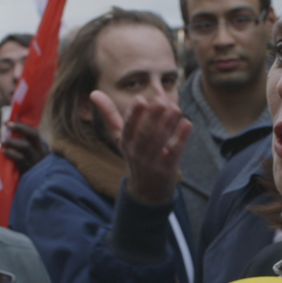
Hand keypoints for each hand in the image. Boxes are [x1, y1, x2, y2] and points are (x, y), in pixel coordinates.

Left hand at [2, 121, 47, 172]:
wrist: (36, 185)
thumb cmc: (29, 167)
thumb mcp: (29, 154)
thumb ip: (19, 143)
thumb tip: (2, 131)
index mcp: (41, 145)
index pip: (33, 131)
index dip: (21, 125)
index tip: (8, 123)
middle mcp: (41, 151)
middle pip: (33, 134)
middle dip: (20, 127)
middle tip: (7, 125)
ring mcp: (36, 160)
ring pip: (26, 146)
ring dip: (12, 141)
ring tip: (2, 141)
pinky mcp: (30, 169)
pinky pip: (20, 158)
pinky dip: (11, 153)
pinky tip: (4, 152)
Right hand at [90, 91, 191, 205]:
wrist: (147, 190)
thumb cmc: (135, 154)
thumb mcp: (120, 137)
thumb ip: (109, 114)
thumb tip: (94, 92)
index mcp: (125, 141)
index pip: (127, 127)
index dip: (134, 115)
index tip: (141, 100)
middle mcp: (136, 152)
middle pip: (144, 134)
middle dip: (151, 117)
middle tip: (160, 101)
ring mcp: (152, 162)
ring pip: (159, 142)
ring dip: (168, 124)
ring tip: (175, 108)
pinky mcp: (167, 169)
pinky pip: (174, 152)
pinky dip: (181, 138)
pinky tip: (187, 123)